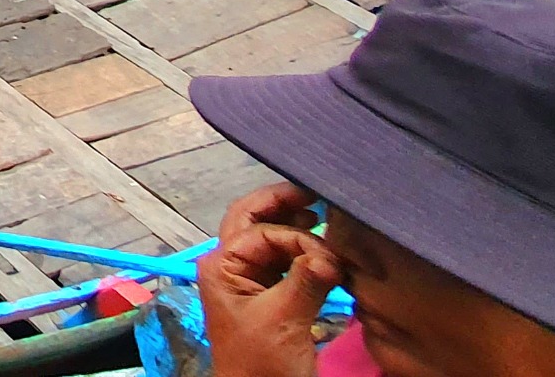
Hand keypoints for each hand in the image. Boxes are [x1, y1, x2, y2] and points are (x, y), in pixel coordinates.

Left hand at [199, 185, 339, 376]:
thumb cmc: (262, 362)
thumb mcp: (283, 319)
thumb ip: (306, 280)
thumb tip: (332, 254)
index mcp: (222, 266)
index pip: (259, 230)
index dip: (295, 235)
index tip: (329, 253)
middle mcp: (231, 267)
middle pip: (252, 220)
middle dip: (281, 204)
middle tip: (316, 194)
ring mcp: (249, 281)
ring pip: (269, 240)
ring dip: (295, 228)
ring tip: (324, 218)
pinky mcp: (269, 297)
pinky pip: (285, 263)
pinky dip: (304, 254)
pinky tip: (326, 251)